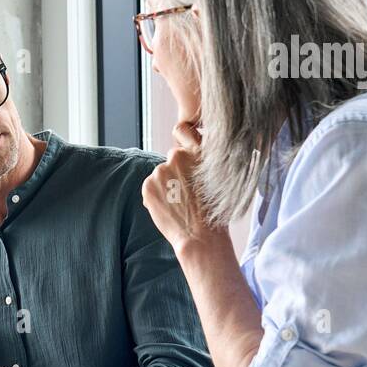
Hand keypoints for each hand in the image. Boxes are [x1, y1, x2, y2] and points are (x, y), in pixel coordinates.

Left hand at [141, 121, 225, 251]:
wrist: (200, 236)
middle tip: (186, 191)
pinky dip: (156, 196)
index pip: (182, 130)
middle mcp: (178, 156)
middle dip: (175, 170)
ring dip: (166, 185)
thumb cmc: (214, 211)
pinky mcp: (148, 185)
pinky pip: (150, 187)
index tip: (183, 147)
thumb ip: (202, 162)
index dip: (182, 136)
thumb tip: (189, 155)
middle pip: (171, 157)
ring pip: (160, 174)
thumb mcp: (218, 178)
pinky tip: (170, 209)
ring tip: (180, 203)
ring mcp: (161, 170)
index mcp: (199, 151)